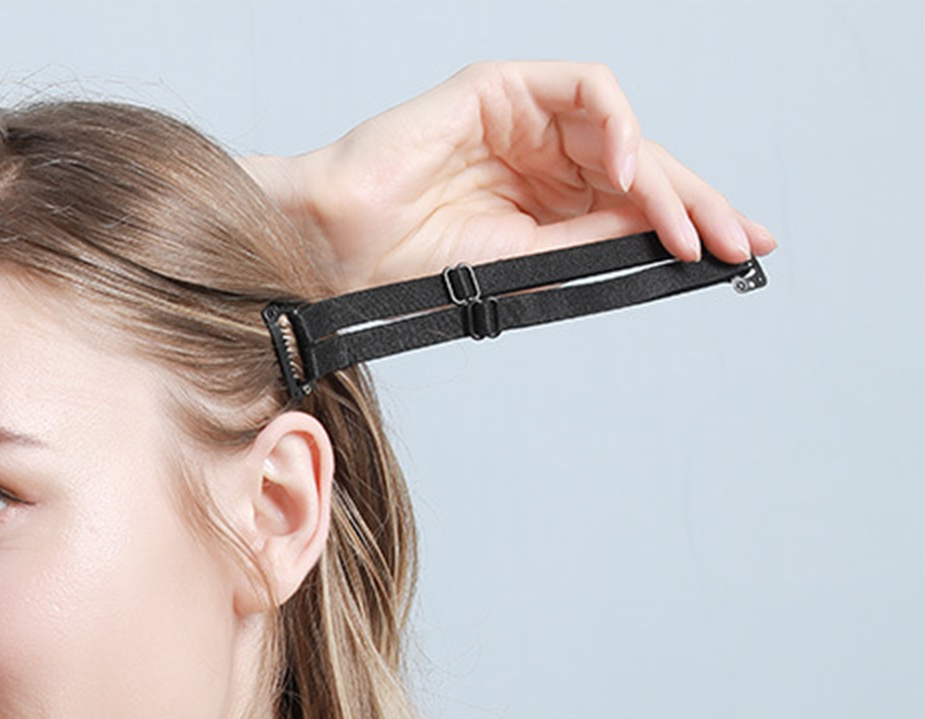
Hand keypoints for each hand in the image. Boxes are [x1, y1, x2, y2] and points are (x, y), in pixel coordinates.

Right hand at [249, 61, 776, 288]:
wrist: (340, 250)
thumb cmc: (408, 268)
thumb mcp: (523, 265)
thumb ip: (591, 245)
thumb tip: (666, 236)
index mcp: (545, 206)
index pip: (634, 208)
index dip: (690, 225)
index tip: (740, 256)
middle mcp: (543, 160)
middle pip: (642, 168)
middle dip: (698, 202)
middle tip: (742, 240)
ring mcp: (525, 120)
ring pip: (624, 133)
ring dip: (662, 180)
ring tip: (685, 228)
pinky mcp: (502, 87)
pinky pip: (586, 90)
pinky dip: (617, 124)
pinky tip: (625, 171)